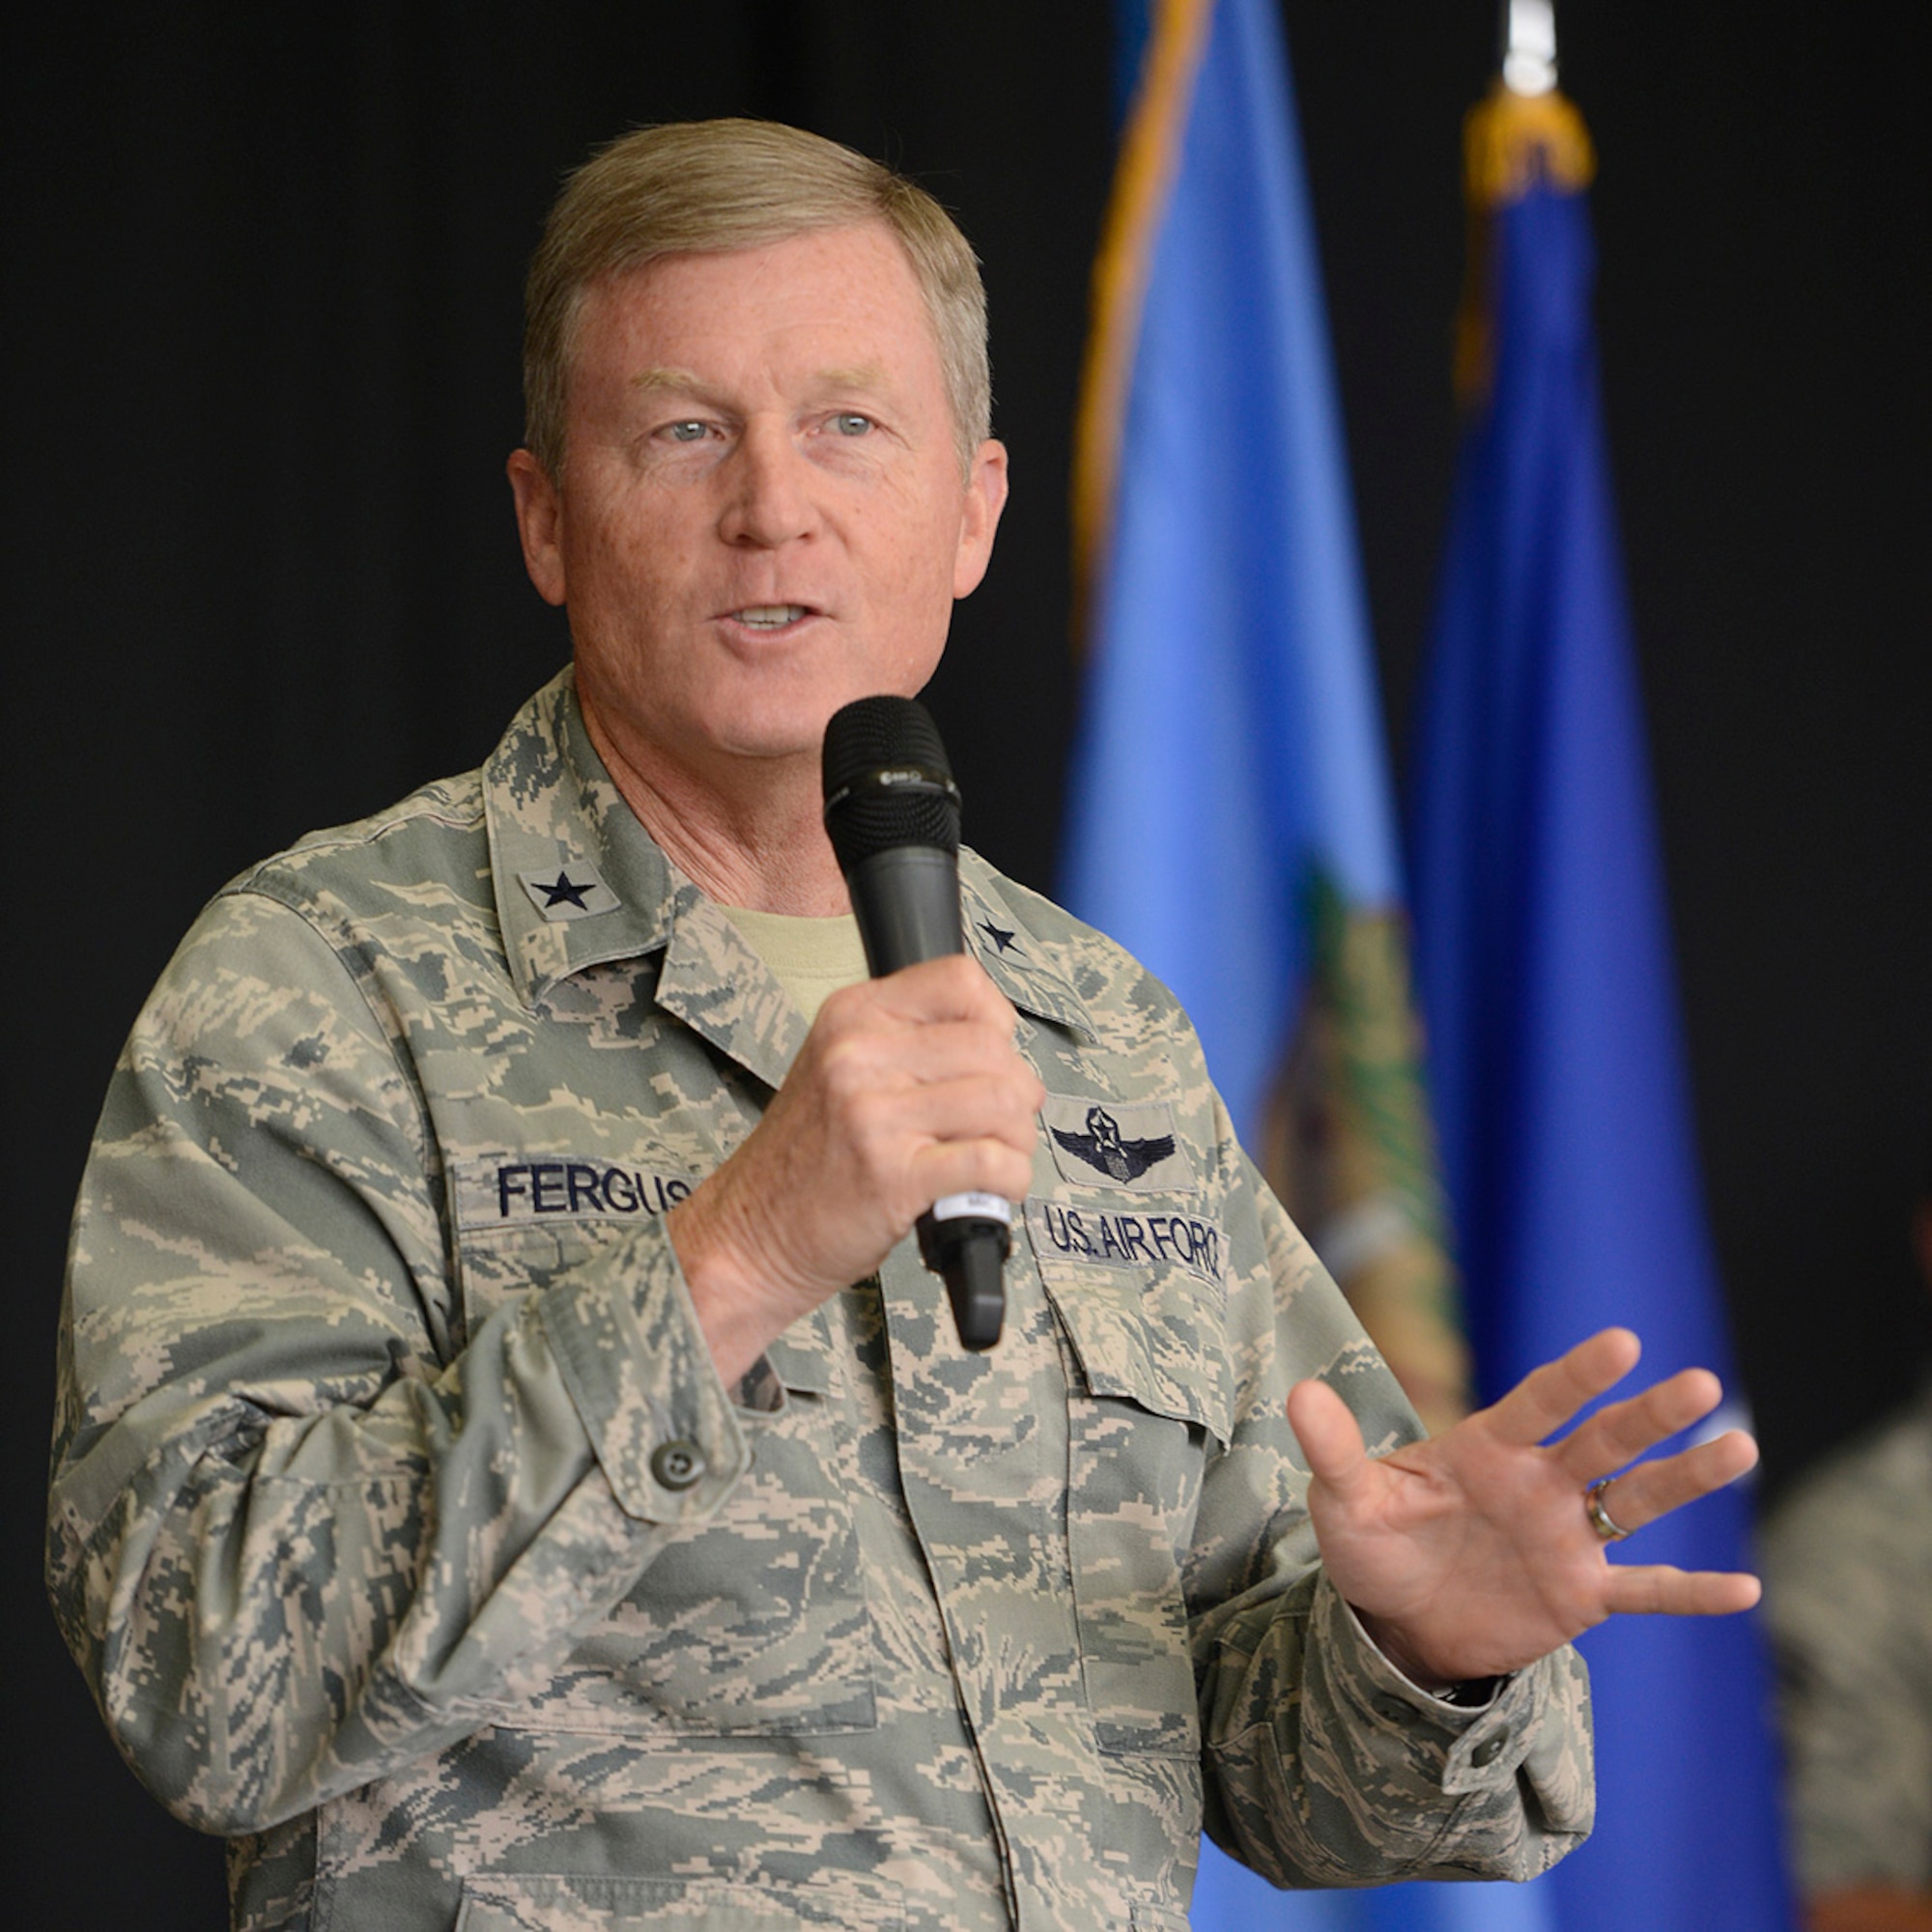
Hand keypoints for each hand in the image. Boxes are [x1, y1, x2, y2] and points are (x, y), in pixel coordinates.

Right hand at [668, 953, 1043, 1382]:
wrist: (747, 1234)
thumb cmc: (806, 1160)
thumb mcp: (839, 1068)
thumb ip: (908, 1043)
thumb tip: (1002, 1047)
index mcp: (851, 1015)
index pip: (961, 980)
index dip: (997, 1019)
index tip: (993, 1058)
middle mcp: (857, 1053)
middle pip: (993, 1046)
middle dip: (1018, 1092)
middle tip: (1000, 1125)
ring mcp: (873, 1113)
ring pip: (1003, 1101)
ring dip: (1018, 1139)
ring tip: (995, 1158)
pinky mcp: (892, 1175)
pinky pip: (993, 1162)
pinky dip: (1011, 1180)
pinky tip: (991, 1189)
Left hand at [1286, 1327, 1760, 1687]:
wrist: (1396, 1619)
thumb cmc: (1373, 1545)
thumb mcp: (1344, 1500)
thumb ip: (1333, 1449)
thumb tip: (1299, 1392)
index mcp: (1489, 1448)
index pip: (1541, 1401)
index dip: (1579, 1374)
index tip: (1623, 1341)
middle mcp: (1540, 1482)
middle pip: (1605, 1440)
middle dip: (1651, 1415)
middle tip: (1699, 1382)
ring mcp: (1567, 1537)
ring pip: (1639, 1502)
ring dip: (1688, 1478)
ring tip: (1740, 1447)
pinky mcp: (1581, 1595)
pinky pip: (1645, 1590)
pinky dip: (1690, 1592)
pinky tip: (1746, 1589)